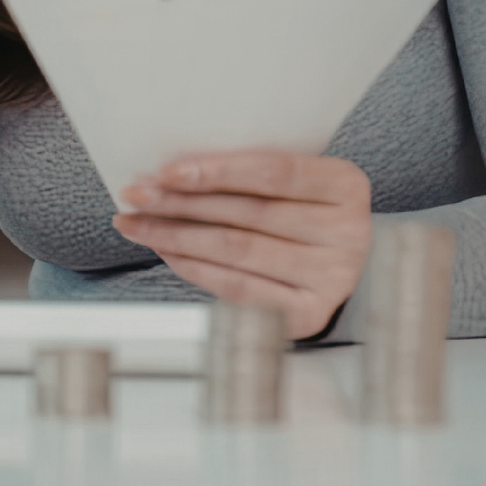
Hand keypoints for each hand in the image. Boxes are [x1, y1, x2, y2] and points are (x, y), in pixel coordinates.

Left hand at [113, 151, 371, 340]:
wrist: (338, 261)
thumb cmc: (303, 209)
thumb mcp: (294, 180)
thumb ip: (251, 171)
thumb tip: (173, 170)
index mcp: (346, 186)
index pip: (274, 171)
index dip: (218, 170)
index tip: (167, 171)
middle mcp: (348, 233)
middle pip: (248, 214)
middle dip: (182, 203)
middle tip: (137, 194)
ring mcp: (332, 278)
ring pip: (236, 251)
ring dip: (176, 236)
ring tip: (138, 223)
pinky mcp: (309, 315)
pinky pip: (237, 288)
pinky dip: (194, 268)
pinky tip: (167, 251)